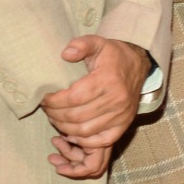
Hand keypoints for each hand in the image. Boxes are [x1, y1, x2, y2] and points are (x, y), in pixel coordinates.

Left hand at [42, 37, 150, 176]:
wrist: (138, 65)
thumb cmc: (113, 55)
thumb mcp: (97, 42)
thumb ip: (81, 44)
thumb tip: (66, 54)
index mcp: (108, 80)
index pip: (73, 98)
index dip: (53, 101)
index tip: (44, 98)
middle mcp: (117, 100)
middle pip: (76, 116)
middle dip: (55, 114)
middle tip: (47, 109)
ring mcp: (122, 114)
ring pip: (84, 130)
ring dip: (64, 127)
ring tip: (56, 118)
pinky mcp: (125, 124)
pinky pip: (101, 140)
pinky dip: (83, 140)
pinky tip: (72, 132)